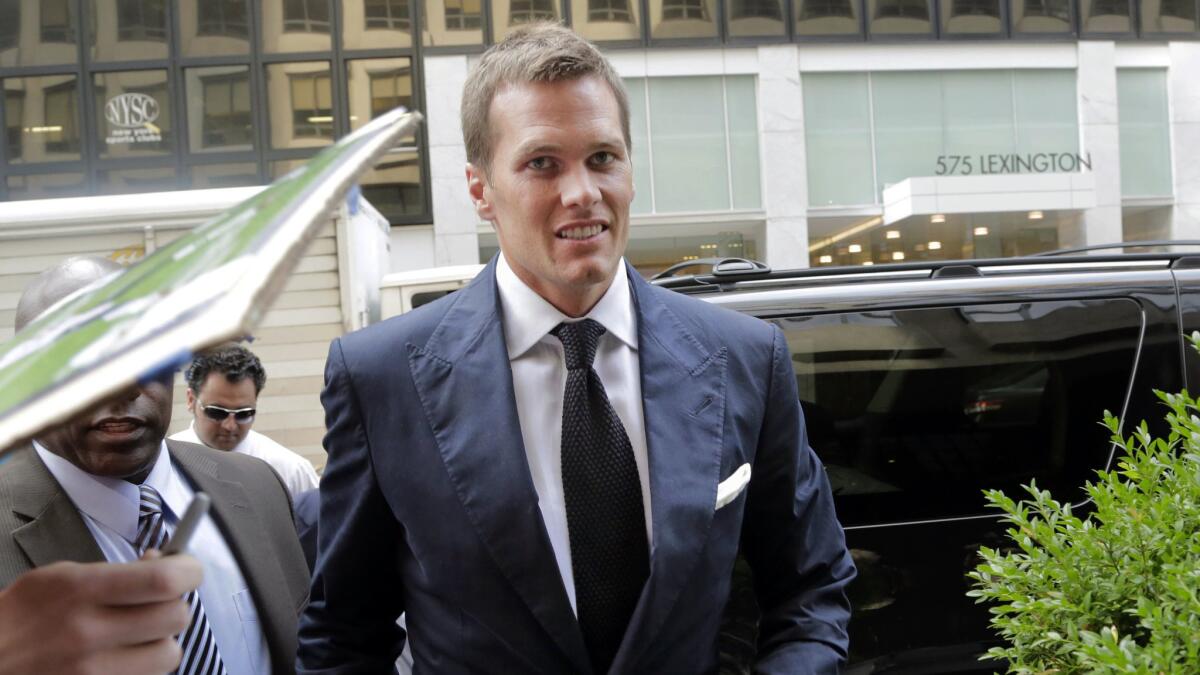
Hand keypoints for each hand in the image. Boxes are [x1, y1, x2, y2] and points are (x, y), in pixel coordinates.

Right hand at [0, 553, 201, 674]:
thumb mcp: (59, 577)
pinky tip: (123, 657)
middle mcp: (87, 632)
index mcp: (79, 590)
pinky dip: (144, 667)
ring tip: (137, 635)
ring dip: (162, 642)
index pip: (163, 580)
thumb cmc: (21, 617)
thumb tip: (166, 562)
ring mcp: (91, 671)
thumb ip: (115, 570)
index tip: (188, 569)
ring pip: (169, 654)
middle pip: (176, 616)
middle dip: (174, 604)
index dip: (189, 570)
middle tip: (159, 602)